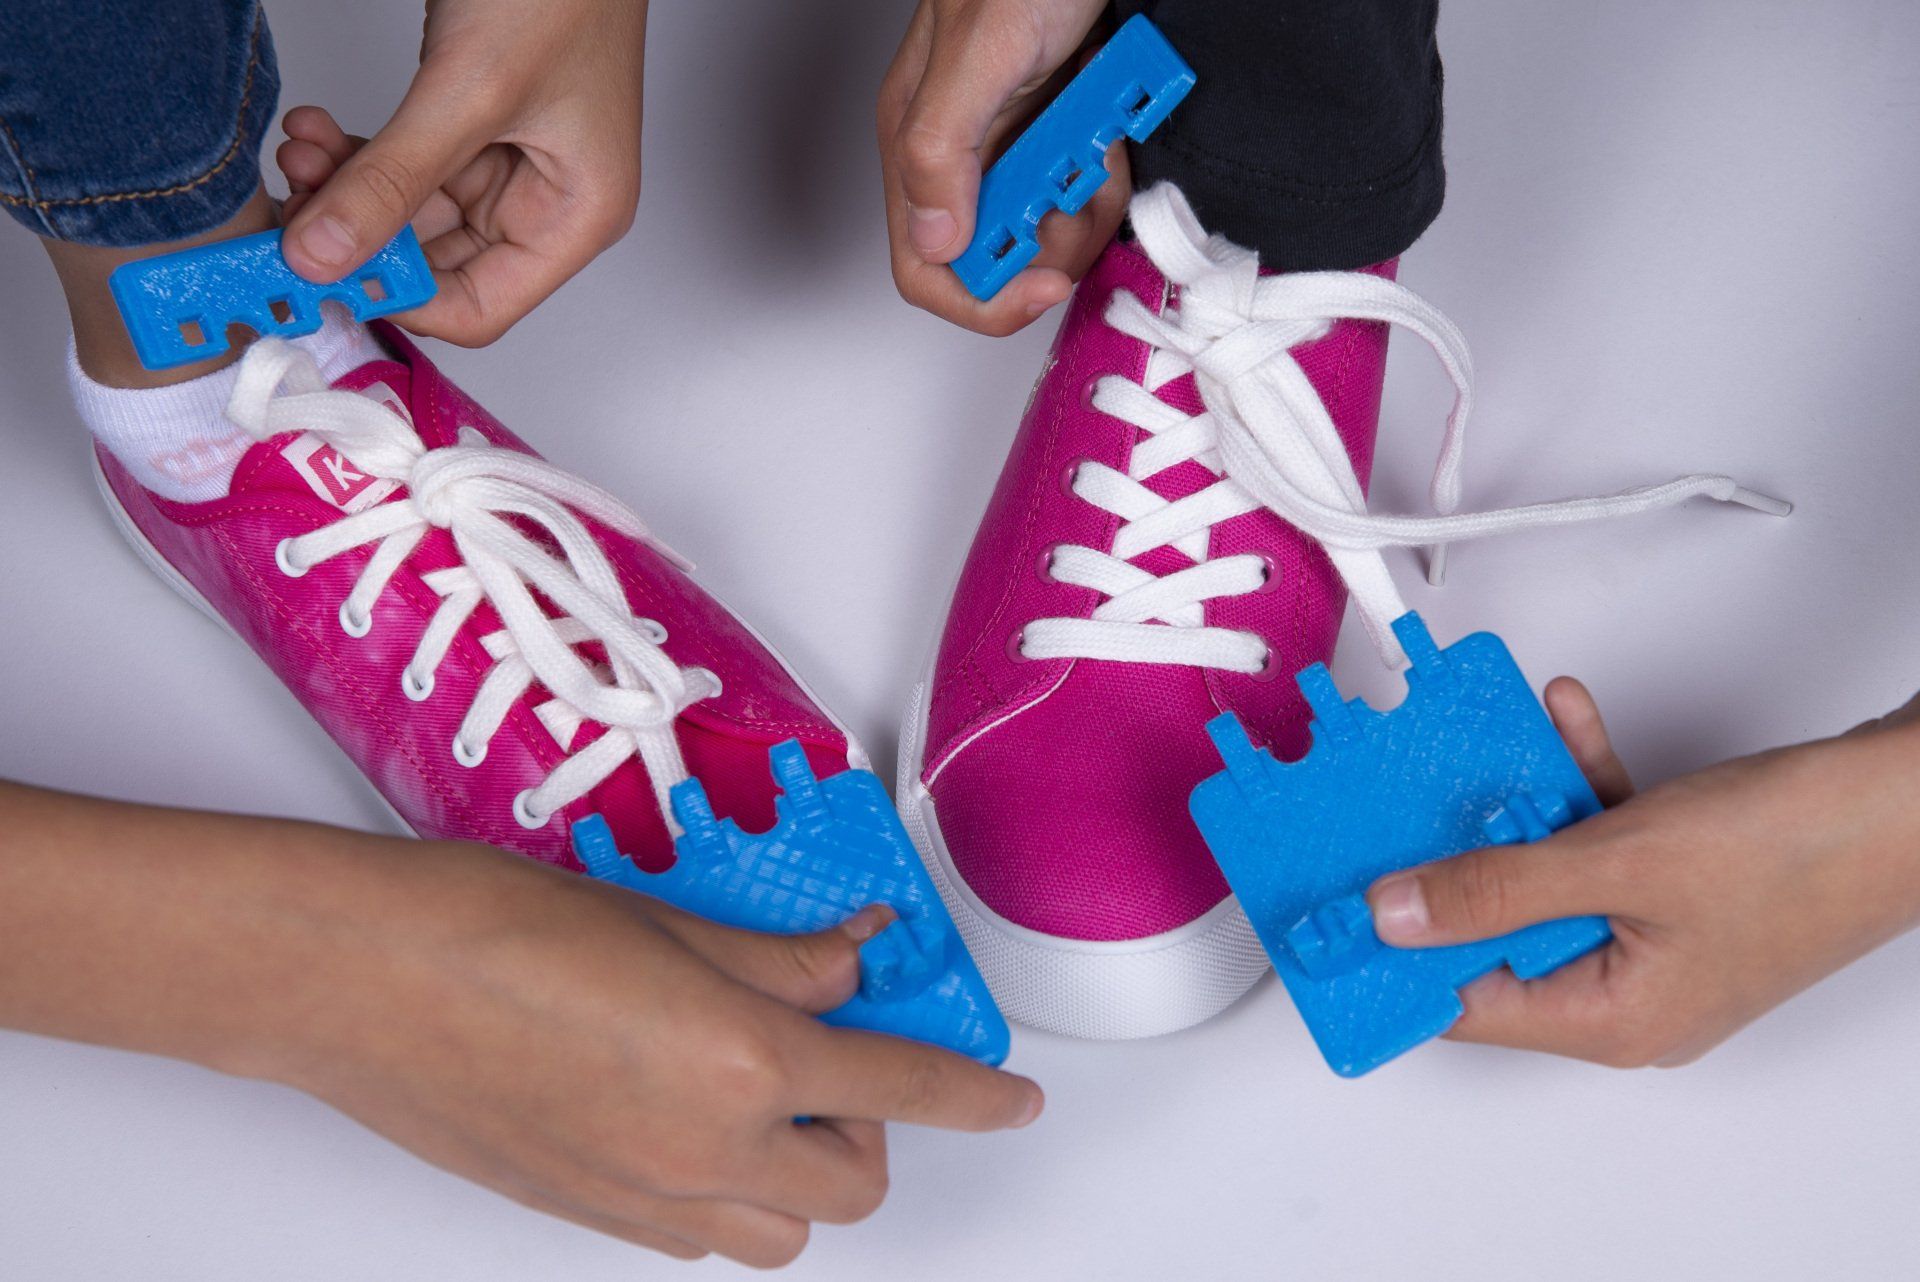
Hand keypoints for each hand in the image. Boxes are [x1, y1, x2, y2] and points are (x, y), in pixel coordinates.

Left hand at [277, 0, 648, 344]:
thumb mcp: (469, 93)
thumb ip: (391, 180)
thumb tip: (321, 254)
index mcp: (574, 217)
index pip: (480, 306)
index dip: (401, 299)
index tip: (328, 272)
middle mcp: (544, 202)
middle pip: (434, 262)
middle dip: (359, 237)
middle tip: (293, 211)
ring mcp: (507, 164)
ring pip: (407, 213)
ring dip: (346, 190)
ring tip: (300, 154)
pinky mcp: (471, 125)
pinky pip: (402, 167)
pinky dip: (354, 155)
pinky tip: (317, 131)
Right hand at [281, 843, 1042, 1264]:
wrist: (352, 980)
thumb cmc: (484, 925)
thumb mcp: (666, 916)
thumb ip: (781, 955)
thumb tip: (854, 957)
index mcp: (737, 1062)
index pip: (905, 1088)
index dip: (978, 1095)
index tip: (1016, 1098)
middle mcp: (700, 1151)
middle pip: (855, 1186)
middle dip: (875, 1127)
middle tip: (838, 1051)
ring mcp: (639, 1199)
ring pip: (778, 1232)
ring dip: (799, 1172)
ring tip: (759, 1089)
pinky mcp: (586, 1216)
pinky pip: (697, 1235)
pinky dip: (724, 1191)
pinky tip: (684, 1112)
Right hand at [878, 0, 1122, 334]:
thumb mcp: (982, 53)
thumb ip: (942, 149)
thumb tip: (934, 238)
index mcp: (920, 147)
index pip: (929, 267)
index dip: (984, 295)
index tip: (1042, 282)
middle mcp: (959, 156)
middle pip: (998, 256)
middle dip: (1053, 243)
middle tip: (1083, 195)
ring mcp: (1008, 146)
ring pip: (1046, 229)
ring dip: (1086, 204)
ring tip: (1100, 149)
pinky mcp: (1050, 132)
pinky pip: (1080, 189)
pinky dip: (1104, 172)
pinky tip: (1111, 133)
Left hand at [1365, 679, 1919, 1067]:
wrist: (1911, 797)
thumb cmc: (1803, 850)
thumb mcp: (1617, 864)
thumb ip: (1496, 888)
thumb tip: (1399, 913)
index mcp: (1611, 1022)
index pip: (1464, 1004)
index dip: (1395, 960)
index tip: (1333, 916)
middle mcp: (1630, 993)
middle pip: (1498, 931)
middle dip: (1458, 858)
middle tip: (1398, 808)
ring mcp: (1656, 937)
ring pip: (1547, 872)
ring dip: (1521, 804)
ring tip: (1494, 749)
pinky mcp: (1680, 886)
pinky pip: (1600, 838)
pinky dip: (1578, 783)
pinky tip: (1562, 725)